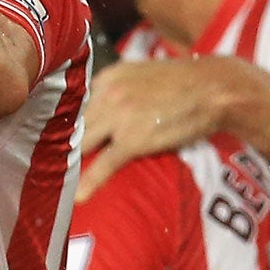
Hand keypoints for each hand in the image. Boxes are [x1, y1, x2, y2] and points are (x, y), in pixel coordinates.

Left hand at [77, 56, 258, 200]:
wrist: (214, 88)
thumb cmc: (183, 82)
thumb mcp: (141, 73)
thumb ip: (118, 87)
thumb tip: (102, 108)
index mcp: (108, 78)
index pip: (80, 106)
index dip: (73, 126)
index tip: (64, 140)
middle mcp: (107, 95)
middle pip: (76, 126)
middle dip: (67, 145)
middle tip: (55, 164)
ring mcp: (119, 117)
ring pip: (84, 144)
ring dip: (73, 162)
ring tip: (61, 181)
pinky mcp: (133, 139)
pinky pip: (105, 163)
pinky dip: (90, 181)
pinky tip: (80, 196)